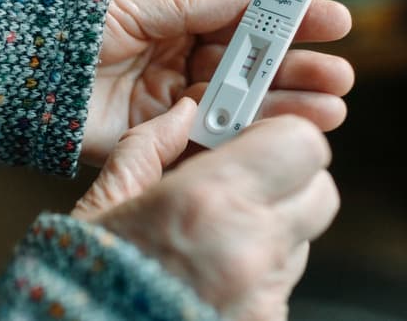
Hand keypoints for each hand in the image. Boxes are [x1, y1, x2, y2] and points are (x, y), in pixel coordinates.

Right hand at [73, 100, 337, 319]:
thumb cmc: (87, 277)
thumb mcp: (105, 203)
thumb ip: (146, 148)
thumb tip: (180, 114)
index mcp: (206, 199)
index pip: (300, 143)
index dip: (283, 135)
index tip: (256, 139)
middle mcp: (248, 245)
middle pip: (319, 191)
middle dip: (289, 180)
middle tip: (245, 184)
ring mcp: (263, 292)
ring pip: (301, 238)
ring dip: (271, 228)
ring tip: (215, 239)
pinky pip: (282, 282)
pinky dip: (258, 272)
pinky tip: (213, 276)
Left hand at [82, 0, 353, 164]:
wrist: (24, 74)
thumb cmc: (74, 31)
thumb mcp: (137, 9)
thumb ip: (193, 8)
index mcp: (179, 29)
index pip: (245, 27)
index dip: (289, 25)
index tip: (334, 22)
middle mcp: (182, 67)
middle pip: (251, 72)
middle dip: (298, 73)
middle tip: (340, 76)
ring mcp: (173, 106)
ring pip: (239, 108)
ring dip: (285, 109)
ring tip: (330, 109)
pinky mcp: (157, 140)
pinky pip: (207, 140)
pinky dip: (243, 139)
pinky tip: (280, 136)